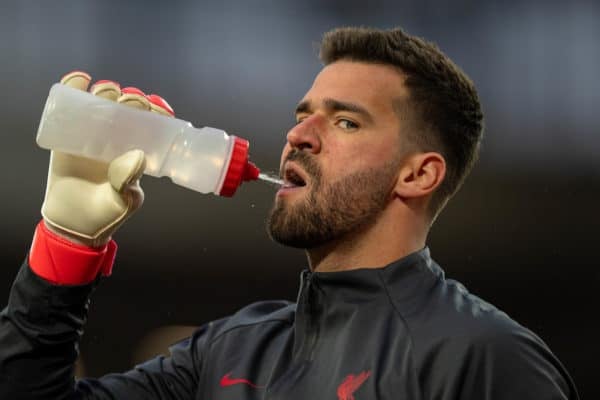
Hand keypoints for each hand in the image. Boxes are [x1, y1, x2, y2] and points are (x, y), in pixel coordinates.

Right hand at [41, 71, 173, 246]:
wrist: (73, 224)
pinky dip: (74, 87)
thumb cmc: (107, 214)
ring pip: (101, 102)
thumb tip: (137, 156)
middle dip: (130, 98)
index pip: (148, 123)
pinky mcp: (67, 135)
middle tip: (129, 101)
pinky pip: (70, 107)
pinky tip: (80, 80)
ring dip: (106, 90)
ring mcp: (92, 135)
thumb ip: (128, 181)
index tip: (155, 105)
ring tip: (106, 92)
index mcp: (136, 149)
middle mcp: (117, 138)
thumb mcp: (124, 200)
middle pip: (125, 107)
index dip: (153, 109)